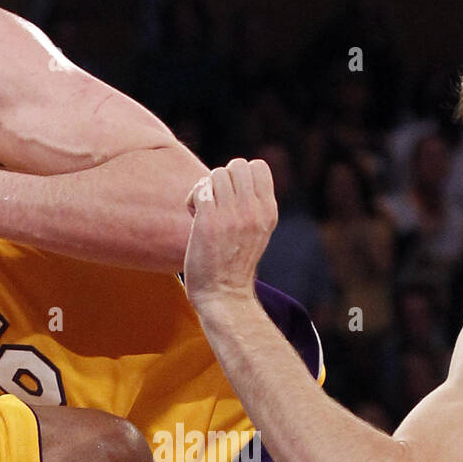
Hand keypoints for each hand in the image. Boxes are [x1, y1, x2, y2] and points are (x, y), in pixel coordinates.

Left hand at [182, 158, 278, 313]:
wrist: (224, 295)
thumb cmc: (234, 263)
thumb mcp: (257, 230)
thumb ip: (252, 203)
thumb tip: (232, 174)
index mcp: (269, 211)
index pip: (258, 166)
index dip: (241, 175)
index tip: (234, 197)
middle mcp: (254, 211)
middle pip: (236, 165)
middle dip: (223, 179)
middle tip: (218, 204)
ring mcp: (232, 216)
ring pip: (216, 174)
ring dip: (206, 189)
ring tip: (206, 212)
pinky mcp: (209, 222)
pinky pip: (200, 189)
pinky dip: (193, 199)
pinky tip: (195, 217)